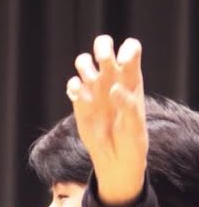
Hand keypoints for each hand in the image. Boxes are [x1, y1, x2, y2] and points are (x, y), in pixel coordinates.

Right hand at [67, 35, 147, 206]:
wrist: (115, 159)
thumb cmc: (131, 141)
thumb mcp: (135, 126)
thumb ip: (128, 105)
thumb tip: (114, 89)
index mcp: (131, 79)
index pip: (130, 49)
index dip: (126, 49)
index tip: (122, 62)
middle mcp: (112, 79)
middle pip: (103, 47)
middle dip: (101, 48)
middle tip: (102, 61)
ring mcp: (94, 90)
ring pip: (83, 62)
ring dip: (84, 66)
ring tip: (89, 80)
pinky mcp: (79, 103)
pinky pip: (72, 85)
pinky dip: (72, 87)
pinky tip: (78, 97)